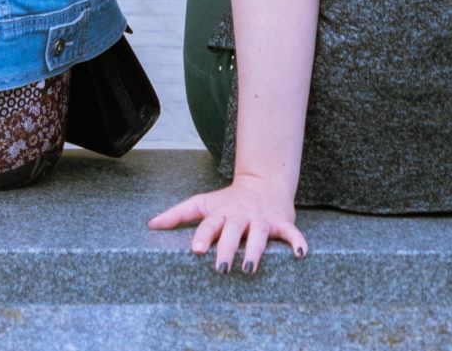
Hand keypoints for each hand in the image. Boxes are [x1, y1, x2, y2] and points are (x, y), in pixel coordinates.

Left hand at [149, 174, 307, 273]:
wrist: (263, 182)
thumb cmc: (228, 200)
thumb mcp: (203, 203)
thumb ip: (178, 214)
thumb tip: (151, 224)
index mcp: (221, 213)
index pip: (209, 224)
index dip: (203, 236)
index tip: (196, 250)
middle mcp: (241, 215)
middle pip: (233, 231)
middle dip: (227, 249)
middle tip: (220, 268)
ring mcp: (262, 218)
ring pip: (259, 235)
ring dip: (255, 251)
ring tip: (249, 269)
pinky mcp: (281, 222)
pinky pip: (292, 233)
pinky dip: (297, 242)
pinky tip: (300, 254)